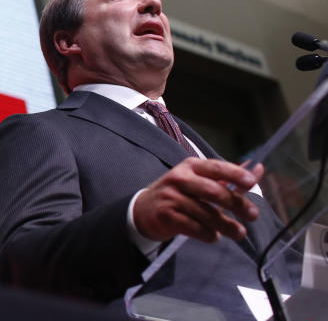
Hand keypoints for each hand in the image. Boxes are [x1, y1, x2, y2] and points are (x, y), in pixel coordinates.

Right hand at [133, 158, 262, 243]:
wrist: (144, 210)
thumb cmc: (178, 194)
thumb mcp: (199, 180)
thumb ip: (228, 177)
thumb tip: (258, 168)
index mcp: (190, 167)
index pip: (215, 167)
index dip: (234, 173)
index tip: (252, 182)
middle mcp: (179, 179)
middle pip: (213, 191)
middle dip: (236, 204)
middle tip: (252, 214)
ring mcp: (171, 197)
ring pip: (206, 213)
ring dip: (226, 225)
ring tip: (238, 232)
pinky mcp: (166, 215)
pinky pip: (195, 227)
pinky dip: (209, 234)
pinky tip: (214, 236)